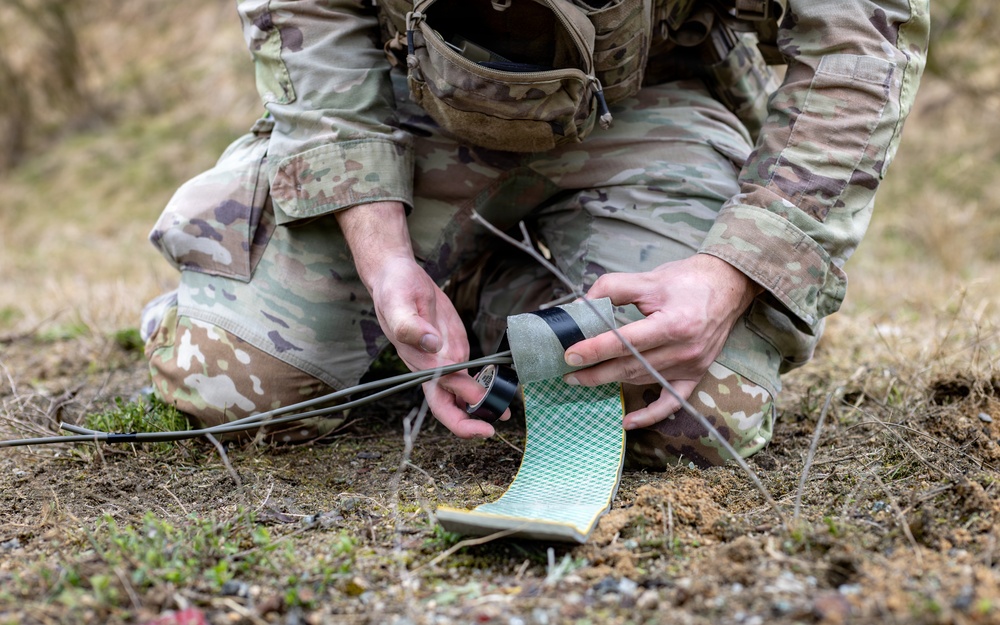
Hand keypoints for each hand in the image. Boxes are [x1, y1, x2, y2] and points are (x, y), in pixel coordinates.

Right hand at [337, 202, 503, 437]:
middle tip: (495, 426)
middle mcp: (431, 369)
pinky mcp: (454, 351)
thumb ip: (410, 325)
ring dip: (481, 408)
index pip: (440, 395)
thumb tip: (432, 343)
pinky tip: (501, 390)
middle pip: (449, 407)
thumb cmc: (394, 291)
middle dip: (470, 423)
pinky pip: (469, 377)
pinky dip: (484, 387)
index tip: (482, 413)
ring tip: (505, 413)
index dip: (460, 412)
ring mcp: (443, 362)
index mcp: (418, 364)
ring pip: (462, 396)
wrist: (398, 278)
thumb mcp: (397, 303)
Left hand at [562, 254, 760, 429]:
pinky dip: (650, 414)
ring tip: (584, 379)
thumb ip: (612, 288)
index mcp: (673, 323)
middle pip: (631, 366)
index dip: (595, 349)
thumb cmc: (687, 280)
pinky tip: (627, 421)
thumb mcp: (649, 278)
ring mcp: (692, 365)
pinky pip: (672, 402)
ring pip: (643, 380)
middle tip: (568, 373)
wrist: (728, 285)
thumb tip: (581, 306)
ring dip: (613, 383)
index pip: (625, 342)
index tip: (570, 355)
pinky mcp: (697, 374)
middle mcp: (684, 349)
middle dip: (595, 372)